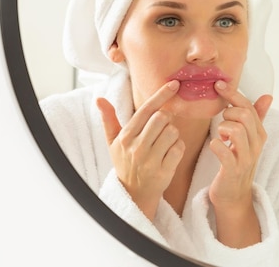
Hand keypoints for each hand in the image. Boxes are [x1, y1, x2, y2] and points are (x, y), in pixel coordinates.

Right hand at [96, 80, 184, 220]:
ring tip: (164, 143)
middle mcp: (136, 147)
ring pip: (173, 132)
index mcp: (125, 137)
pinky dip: (179, 148)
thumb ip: (109, 120)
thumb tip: (99, 99)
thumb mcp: (113, 143)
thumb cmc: (125, 163)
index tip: (174, 84)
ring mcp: (150, 160)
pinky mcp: (163, 171)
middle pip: (162, 118)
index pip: (146, 110)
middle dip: (166, 120)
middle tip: (161, 129)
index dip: (161, 95)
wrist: (133, 194)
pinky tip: (170, 154)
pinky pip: (179, 148)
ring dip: (173, 135)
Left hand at [208, 80, 272, 246]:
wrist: (234, 196)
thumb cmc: (238, 163)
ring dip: (222, 129)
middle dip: (228, 113)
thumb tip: (268, 95)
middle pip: (245, 115)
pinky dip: (215, 145)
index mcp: (260, 134)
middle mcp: (256, 145)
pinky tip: (215, 147)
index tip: (218, 85)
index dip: (233, 94)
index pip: (249, 106)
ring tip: (220, 137)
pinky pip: (224, 151)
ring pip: (235, 130)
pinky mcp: (233, 171)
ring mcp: (246, 159)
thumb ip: (257, 117)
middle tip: (221, 121)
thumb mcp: (249, 139)